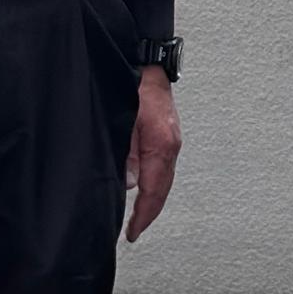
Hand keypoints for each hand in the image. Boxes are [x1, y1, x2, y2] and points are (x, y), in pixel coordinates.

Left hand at [123, 67, 181, 241]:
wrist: (145, 61)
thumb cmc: (131, 85)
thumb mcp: (122, 121)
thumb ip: (125, 154)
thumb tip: (129, 184)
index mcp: (161, 145)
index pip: (154, 191)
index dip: (142, 216)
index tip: (131, 232)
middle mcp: (170, 145)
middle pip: (162, 190)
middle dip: (148, 213)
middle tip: (133, 231)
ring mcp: (170, 140)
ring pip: (163, 179)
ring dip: (151, 199)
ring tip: (137, 215)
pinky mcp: (166, 134)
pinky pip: (161, 166)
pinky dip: (153, 183)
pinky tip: (143, 187)